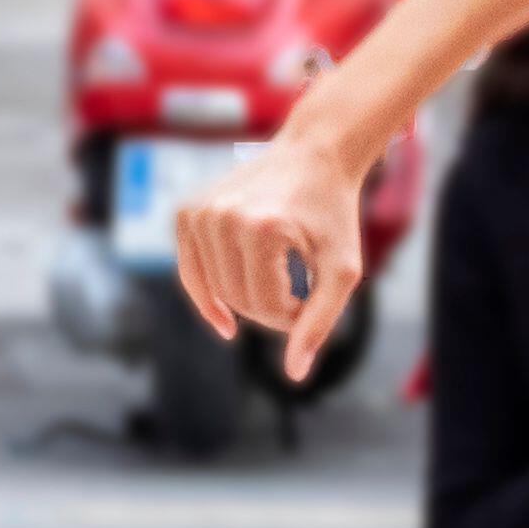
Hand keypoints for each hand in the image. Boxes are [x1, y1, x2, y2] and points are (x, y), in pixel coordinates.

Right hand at [177, 127, 373, 388]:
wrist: (314, 153)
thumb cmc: (334, 213)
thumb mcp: (342, 269)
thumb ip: (319, 322)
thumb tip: (293, 374)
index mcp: (263, 228)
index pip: (266, 307)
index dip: (293, 315)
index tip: (313, 297)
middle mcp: (223, 217)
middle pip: (237, 300)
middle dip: (268, 309)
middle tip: (297, 292)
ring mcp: (200, 212)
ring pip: (215, 290)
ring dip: (245, 298)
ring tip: (277, 279)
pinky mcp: (187, 212)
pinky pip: (190, 271)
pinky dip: (208, 294)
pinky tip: (224, 320)